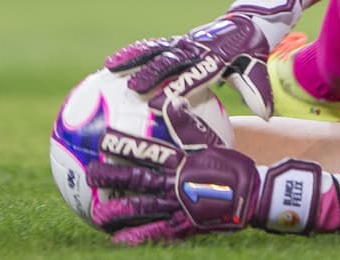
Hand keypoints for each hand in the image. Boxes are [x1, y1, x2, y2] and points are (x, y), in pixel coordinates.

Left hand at [89, 105, 339, 244]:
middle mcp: (174, 184)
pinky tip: (117, 240)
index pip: (147, 150)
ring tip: (95, 213)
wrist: (251, 196)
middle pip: (137, 180)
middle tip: (89, 174)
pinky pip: (155, 233)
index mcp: (179, 161)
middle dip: (111, 177)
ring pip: (142, 209)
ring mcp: (177, 207)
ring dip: (118, 210)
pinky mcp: (182, 226)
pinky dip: (136, 236)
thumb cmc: (229, 164)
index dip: (124, 144)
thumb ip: (187, 122)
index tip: (102, 138)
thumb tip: (169, 99)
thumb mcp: (210, 138)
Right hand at [105, 0, 311, 118]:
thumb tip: (265, 115)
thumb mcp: (256, 69)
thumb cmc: (250, 52)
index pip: (194, 76)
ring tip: (110, 67)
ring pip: (155, 49)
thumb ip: (257, 90)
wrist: (247, 23)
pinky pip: (152, 46)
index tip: (162, 102)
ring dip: (133, 58)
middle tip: (133, 90)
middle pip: (170, 61)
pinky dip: (133, 52)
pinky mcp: (176, 42)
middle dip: (151, 74)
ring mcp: (183, 43)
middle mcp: (195, 48)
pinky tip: (114, 62)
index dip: (178, 88)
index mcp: (215, 58)